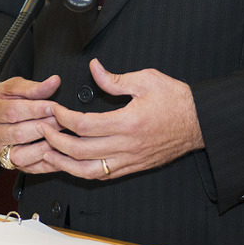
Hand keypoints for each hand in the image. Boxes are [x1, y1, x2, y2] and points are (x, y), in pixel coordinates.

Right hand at [0, 74, 61, 168]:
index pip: (13, 111)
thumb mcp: (14, 87)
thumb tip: (54, 81)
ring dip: (44, 148)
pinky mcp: (9, 163)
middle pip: (18, 133)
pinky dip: (45, 164)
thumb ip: (34, 87)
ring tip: (60, 138)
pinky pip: (28, 168)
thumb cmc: (3, 99)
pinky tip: (58, 155)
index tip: (55, 107)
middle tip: (63, 122)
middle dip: (44, 127)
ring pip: (21, 155)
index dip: (36, 110)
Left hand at [33, 58, 203, 180]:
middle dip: (55, 141)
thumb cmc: (177, 100)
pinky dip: (84, 172)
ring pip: (89, 170)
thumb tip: (94, 69)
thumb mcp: (146, 79)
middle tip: (42, 130)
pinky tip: (72, 164)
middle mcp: (128, 145)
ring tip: (48, 153)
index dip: (63, 118)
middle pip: (81, 151)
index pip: (84, 125)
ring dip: (64, 164)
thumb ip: (115, 78)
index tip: (52, 109)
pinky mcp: (134, 166)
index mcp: (128, 122)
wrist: (201, 122)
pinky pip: (104, 175)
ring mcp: (131, 159)